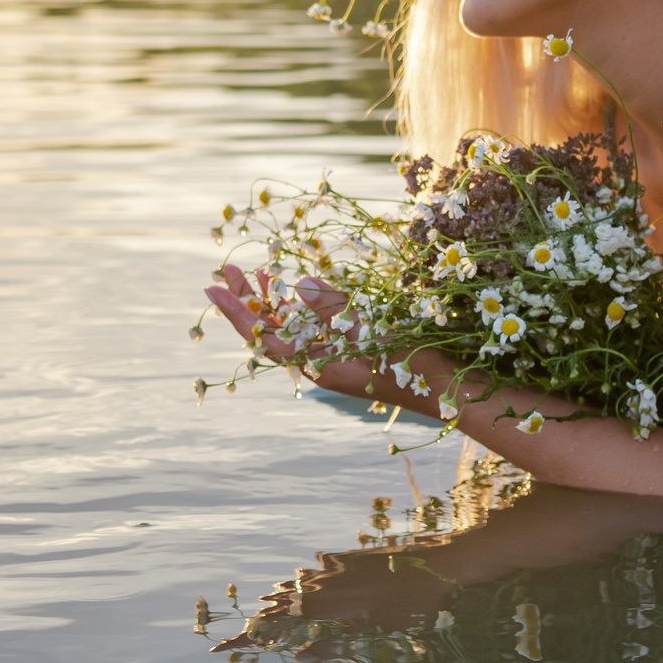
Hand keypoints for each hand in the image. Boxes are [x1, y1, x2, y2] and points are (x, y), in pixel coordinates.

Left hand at [204, 264, 440, 407]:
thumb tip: (299, 285)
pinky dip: (302, 309)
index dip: (238, 310)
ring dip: (274, 302)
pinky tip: (298, 290)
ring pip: (292, 330)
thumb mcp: (375, 332)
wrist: (449, 391)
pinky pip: (314, 331)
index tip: (213, 285)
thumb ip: (336, 308)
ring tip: (257, 273)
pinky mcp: (351, 353)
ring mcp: (335, 359)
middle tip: (228, 270)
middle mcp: (320, 364)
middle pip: (273, 332)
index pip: (265, 337)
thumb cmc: (415, 365)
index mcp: (320, 365)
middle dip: (250, 301)